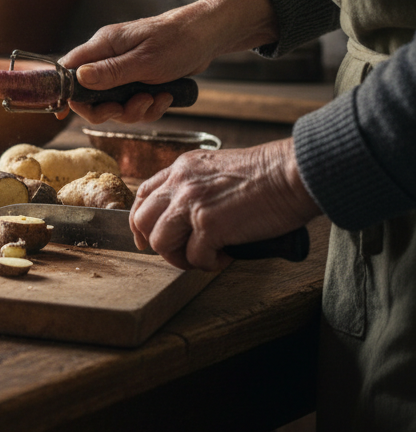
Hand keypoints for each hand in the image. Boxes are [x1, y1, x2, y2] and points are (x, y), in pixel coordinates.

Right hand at [59, 0, 279, 123]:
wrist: (209, 36)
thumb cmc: (179, 40)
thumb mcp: (146, 60)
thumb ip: (111, 72)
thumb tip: (78, 78)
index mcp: (103, 46)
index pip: (69, 69)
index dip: (67, 92)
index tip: (73, 110)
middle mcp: (108, 58)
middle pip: (89, 95)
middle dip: (110, 110)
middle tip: (133, 107)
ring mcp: (123, 70)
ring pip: (113, 103)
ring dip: (134, 110)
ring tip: (156, 99)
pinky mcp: (138, 80)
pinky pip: (132, 104)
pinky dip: (148, 107)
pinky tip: (164, 98)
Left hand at [129, 139, 320, 271]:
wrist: (292, 174)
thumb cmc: (268, 174)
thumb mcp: (218, 167)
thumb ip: (196, 185)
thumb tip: (188, 217)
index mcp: (181, 168)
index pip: (143, 194)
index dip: (140, 221)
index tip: (146, 238)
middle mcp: (180, 183)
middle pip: (142, 220)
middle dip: (157, 244)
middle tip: (180, 253)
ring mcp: (191, 204)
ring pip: (161, 242)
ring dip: (180, 257)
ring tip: (204, 257)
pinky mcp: (209, 225)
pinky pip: (194, 257)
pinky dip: (209, 264)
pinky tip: (226, 256)